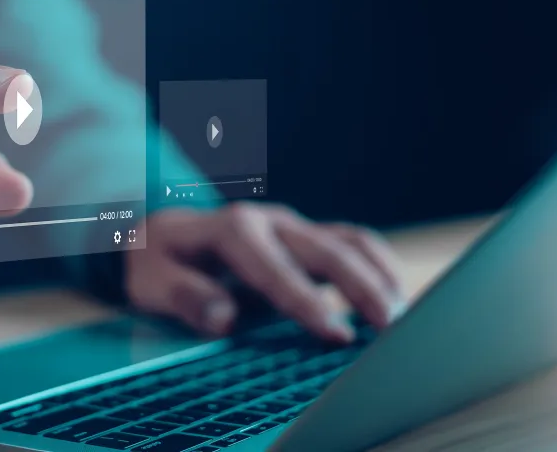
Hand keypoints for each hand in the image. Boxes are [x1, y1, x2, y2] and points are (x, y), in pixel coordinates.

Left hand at [125, 203, 403, 340]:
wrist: (160, 236)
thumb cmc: (156, 263)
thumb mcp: (153, 281)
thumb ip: (185, 298)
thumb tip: (224, 319)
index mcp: (232, 229)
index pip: (276, 268)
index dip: (307, 302)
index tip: (336, 335)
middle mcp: (269, 222)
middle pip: (326, 249)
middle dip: (362, 288)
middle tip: (392, 331)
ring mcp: (290, 227)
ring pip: (348, 241)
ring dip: (380, 275)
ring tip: (403, 318)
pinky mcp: (304, 238)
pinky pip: (350, 245)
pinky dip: (377, 267)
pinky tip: (394, 298)